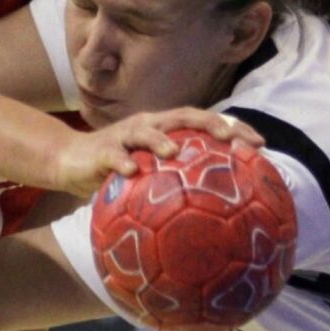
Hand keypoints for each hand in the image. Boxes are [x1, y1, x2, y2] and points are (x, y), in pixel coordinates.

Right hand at [52, 107, 263, 196]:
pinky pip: (113, 155)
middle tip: (231, 139)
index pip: (203, 121)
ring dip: (161, 140)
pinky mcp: (101, 150)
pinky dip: (122, 162)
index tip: (260, 143)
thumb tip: (221, 213)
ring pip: (146, 132)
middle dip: (208, 125)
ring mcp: (124, 136)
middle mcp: (148, 126)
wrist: (69, 160)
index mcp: (164, 129)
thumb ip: (177, 181)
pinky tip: (130, 172)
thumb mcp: (150, 173)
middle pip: (183, 117)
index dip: (232, 127)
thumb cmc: (116, 170)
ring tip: (175, 153)